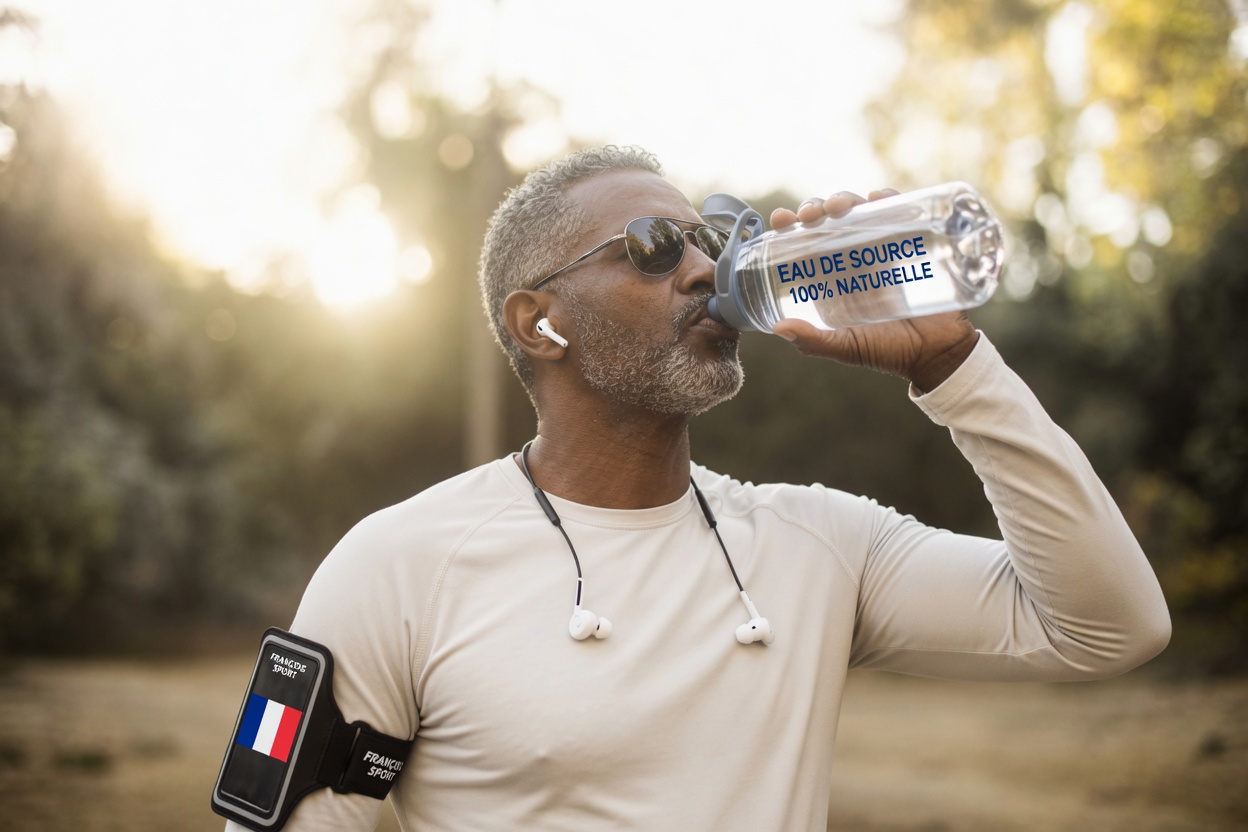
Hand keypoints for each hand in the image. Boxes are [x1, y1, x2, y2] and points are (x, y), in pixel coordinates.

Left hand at [769, 190, 978, 393]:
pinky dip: (887, 199)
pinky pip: (898, 213)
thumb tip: (779, 328)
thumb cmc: (888, 351)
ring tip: (839, 206)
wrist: (937, 352)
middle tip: (810, 214)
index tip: (780, 218)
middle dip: (814, 208)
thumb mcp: (846, 347)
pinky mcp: (910, 243)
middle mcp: (852, 258)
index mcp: (830, 278)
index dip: (789, 226)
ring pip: (858, 210)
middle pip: (827, 220)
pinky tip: (877, 197)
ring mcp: (881, 248)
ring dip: (845, 198)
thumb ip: (814, 341)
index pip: (803, 243)